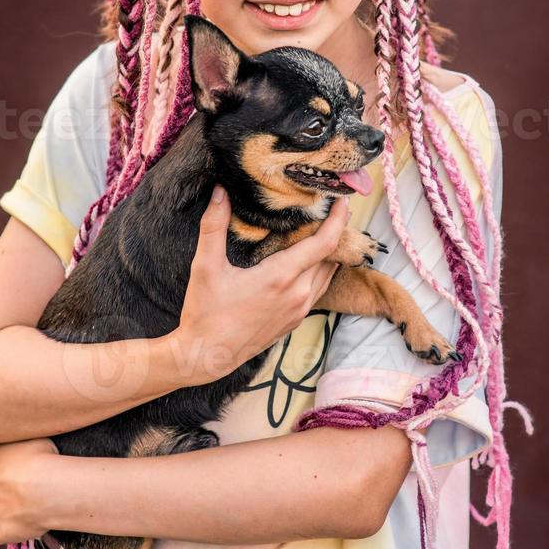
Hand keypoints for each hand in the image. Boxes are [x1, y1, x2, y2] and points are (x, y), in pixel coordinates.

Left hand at [0, 438, 58, 544]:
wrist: (49, 490)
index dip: (10, 462)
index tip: (26, 463)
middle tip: (33, 482)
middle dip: (8, 485)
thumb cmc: (44, 458)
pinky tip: (20, 524)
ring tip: (36, 502)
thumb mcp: (32, 437)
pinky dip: (5, 530)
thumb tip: (24, 447)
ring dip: (10, 505)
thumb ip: (20, 444)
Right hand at [172, 187, 350, 382]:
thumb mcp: (205, 266)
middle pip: (329, 256)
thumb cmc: (205, 312)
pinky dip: (319, 271)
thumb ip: (214, 226)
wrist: (206, 356)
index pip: (324, 243)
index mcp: (281, 277)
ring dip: (328, 253)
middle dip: (333, 231)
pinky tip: (306, 262)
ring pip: (327, 275)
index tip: (343, 201)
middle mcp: (297, 294)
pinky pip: (317, 290)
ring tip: (322, 231)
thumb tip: (220, 191)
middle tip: (329, 208)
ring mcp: (298, 311)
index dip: (339, 219)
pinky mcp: (294, 322)